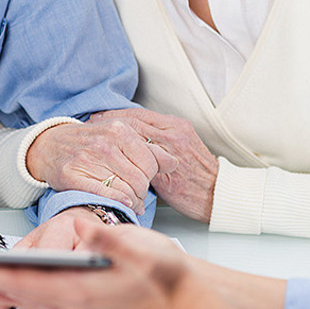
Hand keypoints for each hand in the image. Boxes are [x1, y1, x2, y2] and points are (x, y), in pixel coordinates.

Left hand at [0, 219, 240, 308]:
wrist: (188, 296)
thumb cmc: (168, 272)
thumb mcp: (142, 248)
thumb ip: (111, 239)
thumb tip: (85, 230)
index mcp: (81, 290)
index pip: (24, 282)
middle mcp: (77, 302)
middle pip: (20, 295)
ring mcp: (84, 307)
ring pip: (31, 300)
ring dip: (2, 291)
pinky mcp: (91, 305)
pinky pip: (48, 302)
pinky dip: (26, 295)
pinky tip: (23, 291)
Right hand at [26, 119, 176, 214]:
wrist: (52, 144)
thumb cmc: (91, 141)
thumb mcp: (121, 136)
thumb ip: (149, 148)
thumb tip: (174, 161)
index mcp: (120, 129)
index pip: (151, 161)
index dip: (152, 175)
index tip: (147, 179)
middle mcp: (105, 142)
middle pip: (140, 178)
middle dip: (143, 191)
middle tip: (139, 194)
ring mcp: (88, 158)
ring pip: (125, 190)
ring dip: (132, 201)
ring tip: (131, 200)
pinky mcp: (73, 175)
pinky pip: (105, 195)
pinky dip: (117, 201)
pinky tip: (121, 201)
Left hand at [89, 110, 218, 222]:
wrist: (217, 194)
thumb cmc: (198, 174)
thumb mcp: (181, 149)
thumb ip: (161, 141)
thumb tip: (134, 140)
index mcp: (177, 126)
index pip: (140, 114)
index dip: (118, 115)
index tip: (101, 117)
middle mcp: (173, 134)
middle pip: (134, 123)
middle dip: (110, 124)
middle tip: (92, 125)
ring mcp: (169, 152)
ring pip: (134, 140)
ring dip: (112, 141)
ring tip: (96, 142)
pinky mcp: (166, 173)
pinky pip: (138, 163)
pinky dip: (122, 161)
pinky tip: (109, 164)